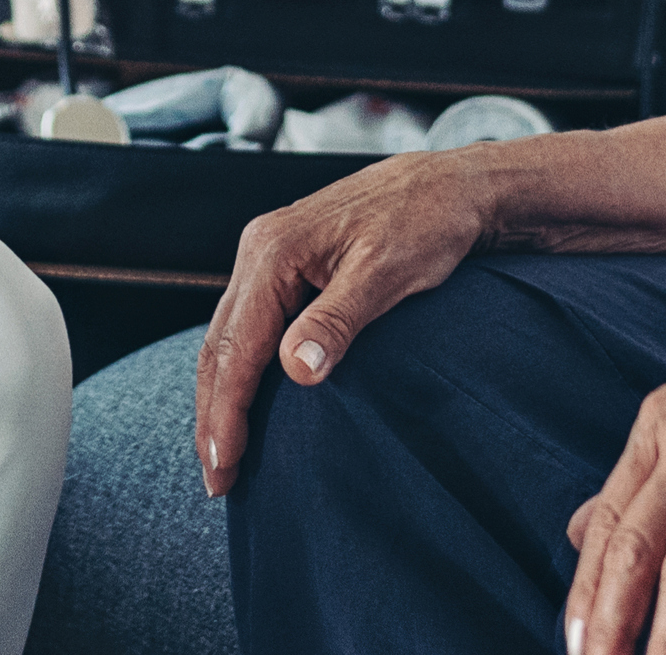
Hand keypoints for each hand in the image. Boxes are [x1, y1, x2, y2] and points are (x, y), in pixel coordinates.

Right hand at [194, 145, 507, 494]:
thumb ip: (338, 321)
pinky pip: (248, 323)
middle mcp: (261, 248)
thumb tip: (296, 370)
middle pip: (220, 343)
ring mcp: (270, 253)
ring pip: (228, 335)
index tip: (225, 465)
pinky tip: (247, 398)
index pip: (237, 345)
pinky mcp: (286, 263)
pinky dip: (240, 368)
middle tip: (219, 480)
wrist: (451, 185)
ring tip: (225, 453)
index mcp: (275, 250)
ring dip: (221, 395)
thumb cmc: (425, 224)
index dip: (226, 410)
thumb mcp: (387, 274)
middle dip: (213, 414)